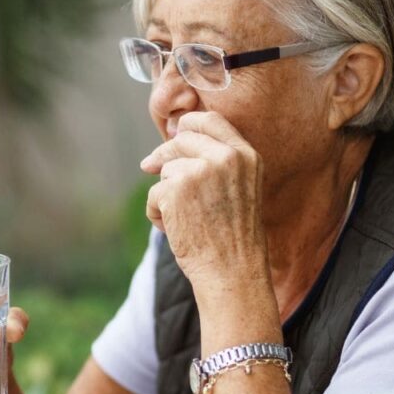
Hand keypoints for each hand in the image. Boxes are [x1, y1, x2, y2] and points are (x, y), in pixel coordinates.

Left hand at [140, 111, 268, 306]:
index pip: (210, 120)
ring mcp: (200, 170)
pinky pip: (154, 194)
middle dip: (163, 155)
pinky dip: (156, 214)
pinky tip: (176, 231)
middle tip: (148, 165)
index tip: (174, 133)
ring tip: (184, 221)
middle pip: (181, 140)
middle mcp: (225, 157)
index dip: (188, 124)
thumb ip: (218, 162)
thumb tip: (172, 138)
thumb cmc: (234, 238)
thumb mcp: (240, 190)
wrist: (233, 272)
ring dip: (165, 194)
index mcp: (246, 155)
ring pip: (166, 169)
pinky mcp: (176, 188)